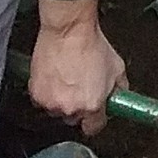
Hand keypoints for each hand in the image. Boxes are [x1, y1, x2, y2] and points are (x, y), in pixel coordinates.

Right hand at [29, 0, 124, 135]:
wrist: (69, 29)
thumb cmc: (92, 44)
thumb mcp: (117, 67)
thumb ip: (119, 88)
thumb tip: (120, 97)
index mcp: (93, 105)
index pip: (94, 128)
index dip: (96, 119)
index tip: (96, 113)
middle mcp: (72, 108)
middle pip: (74, 118)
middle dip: (78, 106)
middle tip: (80, 87)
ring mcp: (52, 103)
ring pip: (57, 110)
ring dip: (61, 99)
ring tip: (67, 76)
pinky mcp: (37, 95)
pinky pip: (43, 101)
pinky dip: (47, 92)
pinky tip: (55, 75)